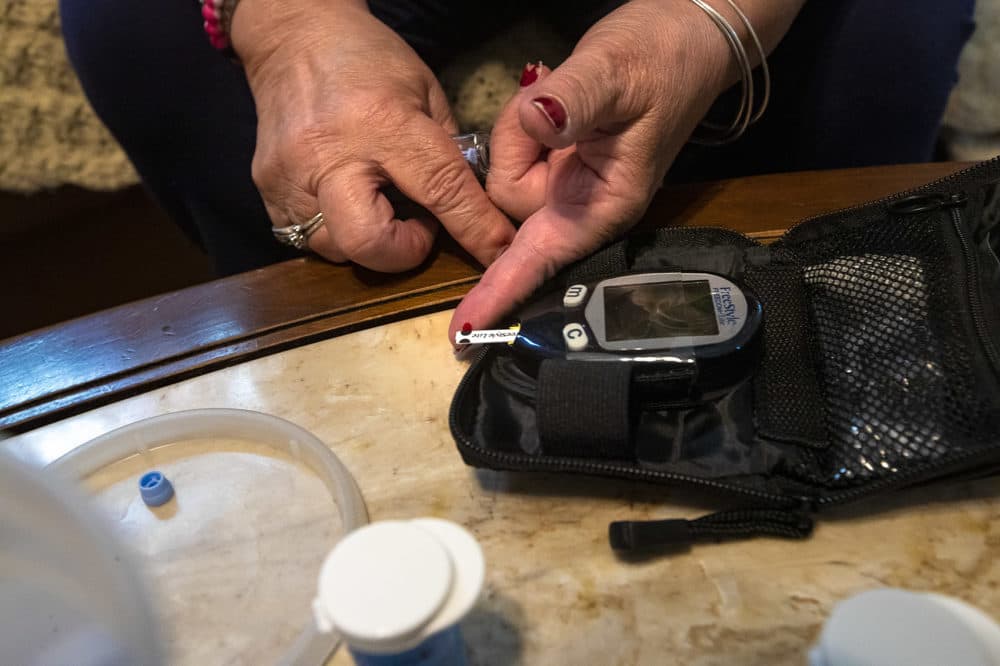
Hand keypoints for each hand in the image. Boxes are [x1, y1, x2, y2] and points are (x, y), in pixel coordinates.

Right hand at [231, 0, 514, 271]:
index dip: (475, 230)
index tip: (498, 252)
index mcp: (383, 121)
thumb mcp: (425, 93)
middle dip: (403, 253)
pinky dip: (338, 231)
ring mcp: (290, 176)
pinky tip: (347, 199)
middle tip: (416, 227)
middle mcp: (330, 154)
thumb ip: (447, 155)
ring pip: (338, 249)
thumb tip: (472, 212)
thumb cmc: (369, 60)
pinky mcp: (267, 189)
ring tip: (378, 203)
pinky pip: (308, 238)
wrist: (293, 36)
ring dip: (370, 242)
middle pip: (369, 243)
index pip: (440, 190)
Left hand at [448, 0, 801, 341]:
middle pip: (507, 206)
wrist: (681, 32)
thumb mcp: (617, 72)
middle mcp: (581, 203)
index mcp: (605, 202)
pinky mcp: (554, 161)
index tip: (467, 328)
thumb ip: (574, 100)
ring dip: (520, 129)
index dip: (503, 289)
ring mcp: (565, 183)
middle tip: (556, 100)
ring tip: (564, 94)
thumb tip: (537, 122)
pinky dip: (522, 122)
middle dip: (516, 150)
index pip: (544, 256)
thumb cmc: (662, 55)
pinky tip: (555, 99)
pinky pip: (512, 150)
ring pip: (504, 174)